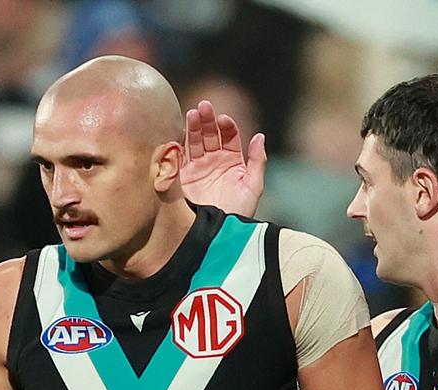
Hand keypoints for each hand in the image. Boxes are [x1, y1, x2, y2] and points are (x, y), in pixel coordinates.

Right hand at [180, 100, 266, 215]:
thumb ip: (257, 162)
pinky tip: (178, 132)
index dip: (226, 126)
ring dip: (193, 127)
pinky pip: (179, 157)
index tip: (223, 120)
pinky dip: (178, 143)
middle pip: (210, 134)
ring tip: (192, 113)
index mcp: (232, 162)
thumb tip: (259, 135)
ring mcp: (197, 168)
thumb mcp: (253, 187)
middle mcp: (213, 162)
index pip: (229, 137)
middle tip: (204, 107)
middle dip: (207, 120)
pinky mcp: (181, 177)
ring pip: (194, 141)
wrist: (217, 234)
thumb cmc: (239, 213)